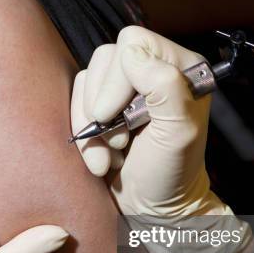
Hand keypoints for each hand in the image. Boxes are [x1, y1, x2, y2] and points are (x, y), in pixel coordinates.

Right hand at [71, 26, 248, 252]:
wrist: (150, 210)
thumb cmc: (170, 175)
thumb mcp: (178, 133)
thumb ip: (164, 86)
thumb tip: (131, 52)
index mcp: (178, 68)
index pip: (133, 42)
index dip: (120, 78)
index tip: (121, 116)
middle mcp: (150, 72)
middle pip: (105, 58)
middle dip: (104, 105)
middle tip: (119, 141)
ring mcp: (123, 91)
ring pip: (86, 81)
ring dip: (92, 126)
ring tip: (111, 155)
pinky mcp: (100, 108)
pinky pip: (75, 103)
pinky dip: (83, 136)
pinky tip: (101, 160)